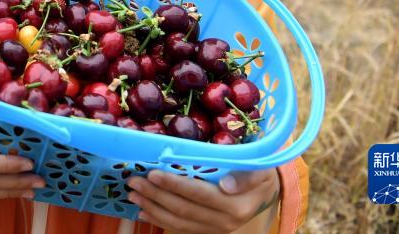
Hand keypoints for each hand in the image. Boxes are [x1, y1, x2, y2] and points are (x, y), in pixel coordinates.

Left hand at [127, 168, 279, 233]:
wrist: (265, 193)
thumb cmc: (259, 174)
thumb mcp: (258, 170)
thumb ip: (245, 177)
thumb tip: (226, 184)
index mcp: (235, 206)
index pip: (199, 194)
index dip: (174, 185)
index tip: (153, 173)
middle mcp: (224, 222)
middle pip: (183, 209)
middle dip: (155, 195)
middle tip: (134, 181)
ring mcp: (214, 230)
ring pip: (177, 222)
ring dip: (152, 208)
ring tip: (133, 193)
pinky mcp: (206, 231)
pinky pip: (179, 228)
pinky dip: (159, 219)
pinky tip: (143, 210)